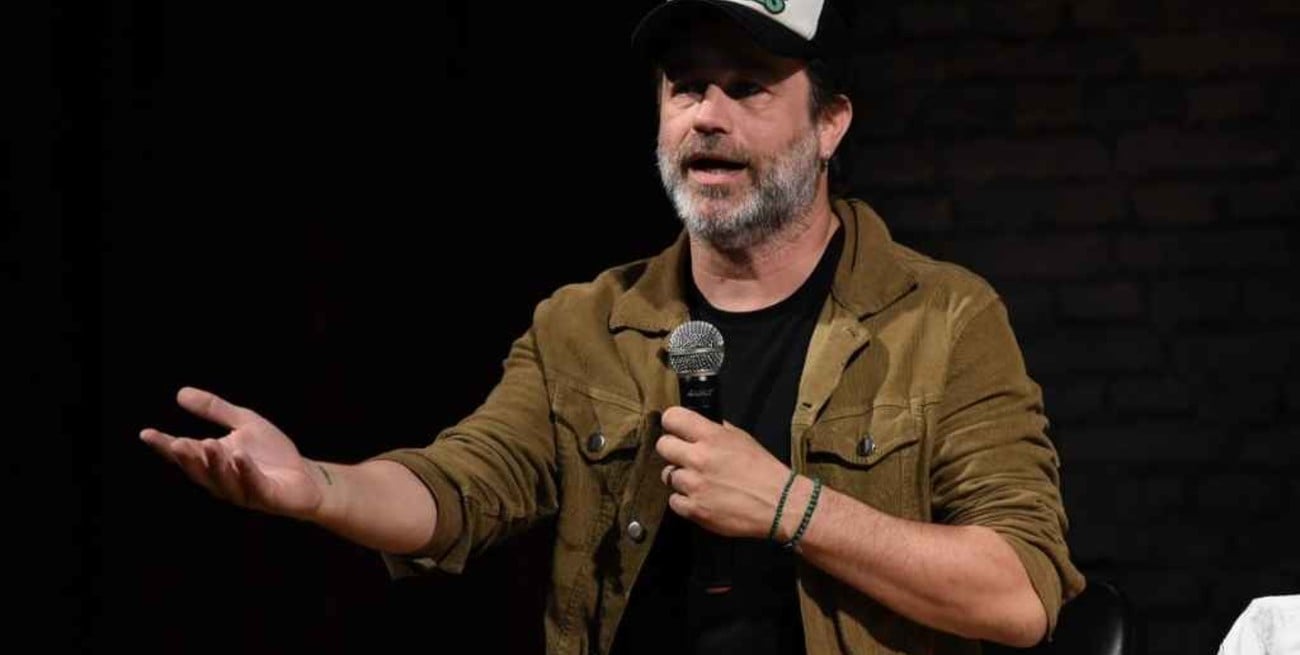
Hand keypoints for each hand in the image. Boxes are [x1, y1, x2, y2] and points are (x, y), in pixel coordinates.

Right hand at [140, 386, 323, 519]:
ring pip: (222, 480)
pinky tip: (239, 455)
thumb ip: (215, 409)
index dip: (164, 446)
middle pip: (199, 470)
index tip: (146, 433)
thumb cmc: (271, 453)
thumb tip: (180, 392)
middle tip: (175, 443)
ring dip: (214, 463)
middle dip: (187, 458)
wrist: (306, 477)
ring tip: (207, 443)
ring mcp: (243, 491)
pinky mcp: (266, 497)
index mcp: (213, 462)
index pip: (184, 454)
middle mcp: (222, 480)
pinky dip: (245, 470)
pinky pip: (253, 483)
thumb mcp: (244, 423)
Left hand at [655, 406, 790, 537]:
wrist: (778, 503)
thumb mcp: (742, 438)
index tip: (675, 430)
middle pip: (662, 446)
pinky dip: (684, 501)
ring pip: (667, 475)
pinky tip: (699, 498)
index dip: (672, 423)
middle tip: (684, 457)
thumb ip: (716, 430)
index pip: (673, 417)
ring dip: (680, 478)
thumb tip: (697, 426)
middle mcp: (698, 458)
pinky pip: (673, 501)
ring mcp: (694, 485)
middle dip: (672, 450)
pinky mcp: (694, 509)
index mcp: (711, 436)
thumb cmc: (763, 470)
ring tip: (698, 482)